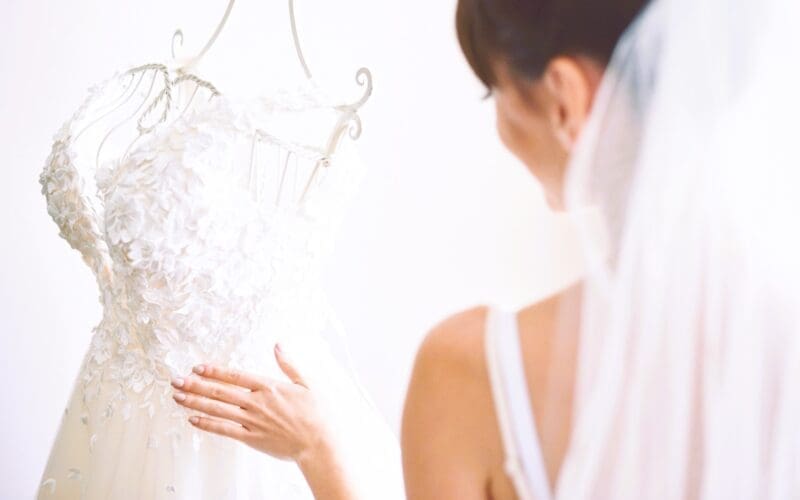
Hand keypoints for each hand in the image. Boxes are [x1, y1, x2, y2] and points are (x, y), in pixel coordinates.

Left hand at [170, 343, 331, 464]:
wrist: (318, 443)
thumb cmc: (316, 414)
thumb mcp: (307, 383)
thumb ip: (289, 364)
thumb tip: (278, 345)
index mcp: (269, 386)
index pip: (235, 376)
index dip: (215, 371)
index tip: (197, 367)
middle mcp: (257, 402)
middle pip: (220, 391)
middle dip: (196, 385)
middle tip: (176, 380)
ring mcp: (252, 421)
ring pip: (218, 409)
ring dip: (196, 402)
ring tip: (178, 397)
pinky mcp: (251, 438)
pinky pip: (224, 430)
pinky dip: (208, 424)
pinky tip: (193, 419)